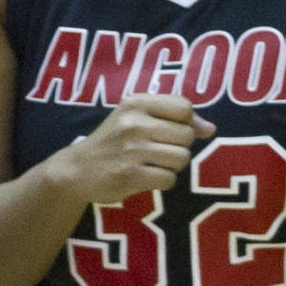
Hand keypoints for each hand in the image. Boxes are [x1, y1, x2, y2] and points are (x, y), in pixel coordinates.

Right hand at [53, 93, 214, 206]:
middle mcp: (134, 124)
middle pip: (187, 135)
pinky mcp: (130, 175)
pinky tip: (146, 178)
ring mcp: (132, 150)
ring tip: (153, 165)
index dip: (185, 122)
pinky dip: (162, 182)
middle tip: (158, 152)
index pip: (184, 107)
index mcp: (136, 103)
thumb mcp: (136, 119)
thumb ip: (173, 119)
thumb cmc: (112, 143)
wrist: (75, 171)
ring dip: (172, 166)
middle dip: (179, 147)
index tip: (169, 132)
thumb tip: (210, 129)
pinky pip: (168, 179)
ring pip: (181, 158)